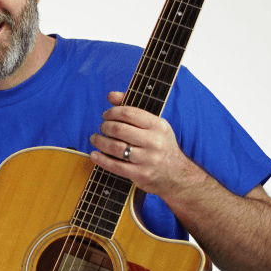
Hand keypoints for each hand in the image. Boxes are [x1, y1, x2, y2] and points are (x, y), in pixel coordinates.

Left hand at [89, 90, 204, 196]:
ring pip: (115, 147)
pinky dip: (101, 159)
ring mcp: (148, 159)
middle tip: (102, 128)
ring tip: (95, 139)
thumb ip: (132, 109)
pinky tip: (94, 154)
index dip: (112, 112)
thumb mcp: (153, 125)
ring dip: (100, 141)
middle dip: (105, 127)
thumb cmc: (160, 145)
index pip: (129, 113)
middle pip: (119, 130)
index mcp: (158, 125)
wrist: (176, 174)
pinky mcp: (141, 174)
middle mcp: (155, 141)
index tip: (106, 115)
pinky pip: (115, 166)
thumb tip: (111, 95)